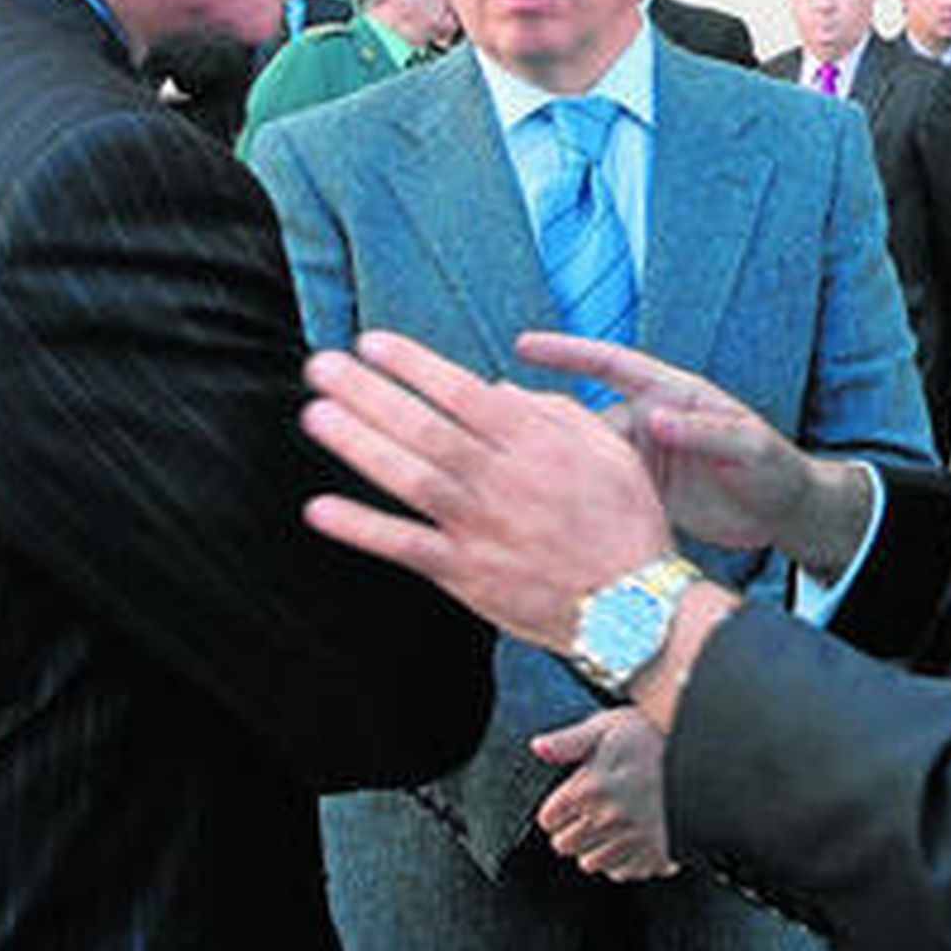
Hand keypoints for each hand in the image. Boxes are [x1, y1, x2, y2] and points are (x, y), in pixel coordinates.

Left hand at [300, 331, 671, 653]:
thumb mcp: (609, 448)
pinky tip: (320, 509)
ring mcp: (479, 526)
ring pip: (407, 476)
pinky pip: (404, 547)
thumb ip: (555, 411)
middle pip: (422, 426)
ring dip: (357, 444)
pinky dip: (361, 529)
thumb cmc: (626, 522)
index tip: (372, 344)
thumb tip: (497, 387)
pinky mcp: (466, 572)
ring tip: (316, 416)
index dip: (412, 365)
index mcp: (535, 442)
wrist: (635, 606)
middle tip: (321, 367)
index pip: (460, 390)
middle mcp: (500, 478)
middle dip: (367, 392)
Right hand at [516, 332, 872, 580]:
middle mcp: (650, 421)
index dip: (568, 352)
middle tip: (496, 423)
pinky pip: (603, 487)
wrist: (784, 513)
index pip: (612, 363)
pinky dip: (577, 495)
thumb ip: (702, 431)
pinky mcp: (644, 492)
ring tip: (513, 473)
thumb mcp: (746, 446)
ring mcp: (645, 456)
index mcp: (672, 395)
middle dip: (544, 415)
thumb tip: (656, 419)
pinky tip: (548, 508)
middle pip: (586, 413)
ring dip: (556, 462)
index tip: (526, 344)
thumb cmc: (774, 467)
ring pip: (587, 455)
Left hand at [533, 707, 677, 881]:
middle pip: (565, 845)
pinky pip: (621, 872)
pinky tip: (629, 837)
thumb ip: (568, 741)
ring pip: (590, 863)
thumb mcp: (606, 728)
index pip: (548, 819)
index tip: (568, 800)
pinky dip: (621, 860)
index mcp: (592, 788)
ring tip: (610, 824)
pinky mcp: (654, 856)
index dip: (555, 808)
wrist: (698, 757)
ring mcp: (632, 840)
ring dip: (594, 846)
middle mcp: (609, 819)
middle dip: (571, 828)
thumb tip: (538, 748)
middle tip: (589, 810)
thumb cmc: (651, 738)